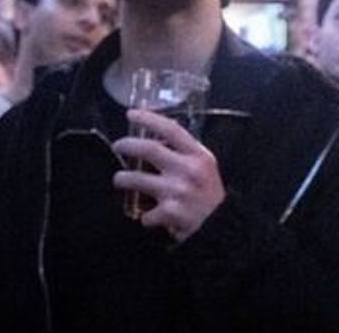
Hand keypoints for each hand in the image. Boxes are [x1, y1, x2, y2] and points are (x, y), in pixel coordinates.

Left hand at [112, 109, 224, 241]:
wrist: (221, 224)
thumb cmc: (209, 191)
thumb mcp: (205, 164)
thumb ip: (185, 150)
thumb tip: (157, 135)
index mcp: (197, 155)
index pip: (172, 130)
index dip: (149, 119)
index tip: (131, 113)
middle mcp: (187, 170)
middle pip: (149, 149)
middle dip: (127, 145)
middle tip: (118, 146)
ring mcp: (177, 191)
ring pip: (137, 179)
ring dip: (122, 179)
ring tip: (119, 179)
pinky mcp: (170, 213)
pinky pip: (145, 213)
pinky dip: (144, 215)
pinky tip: (147, 216)